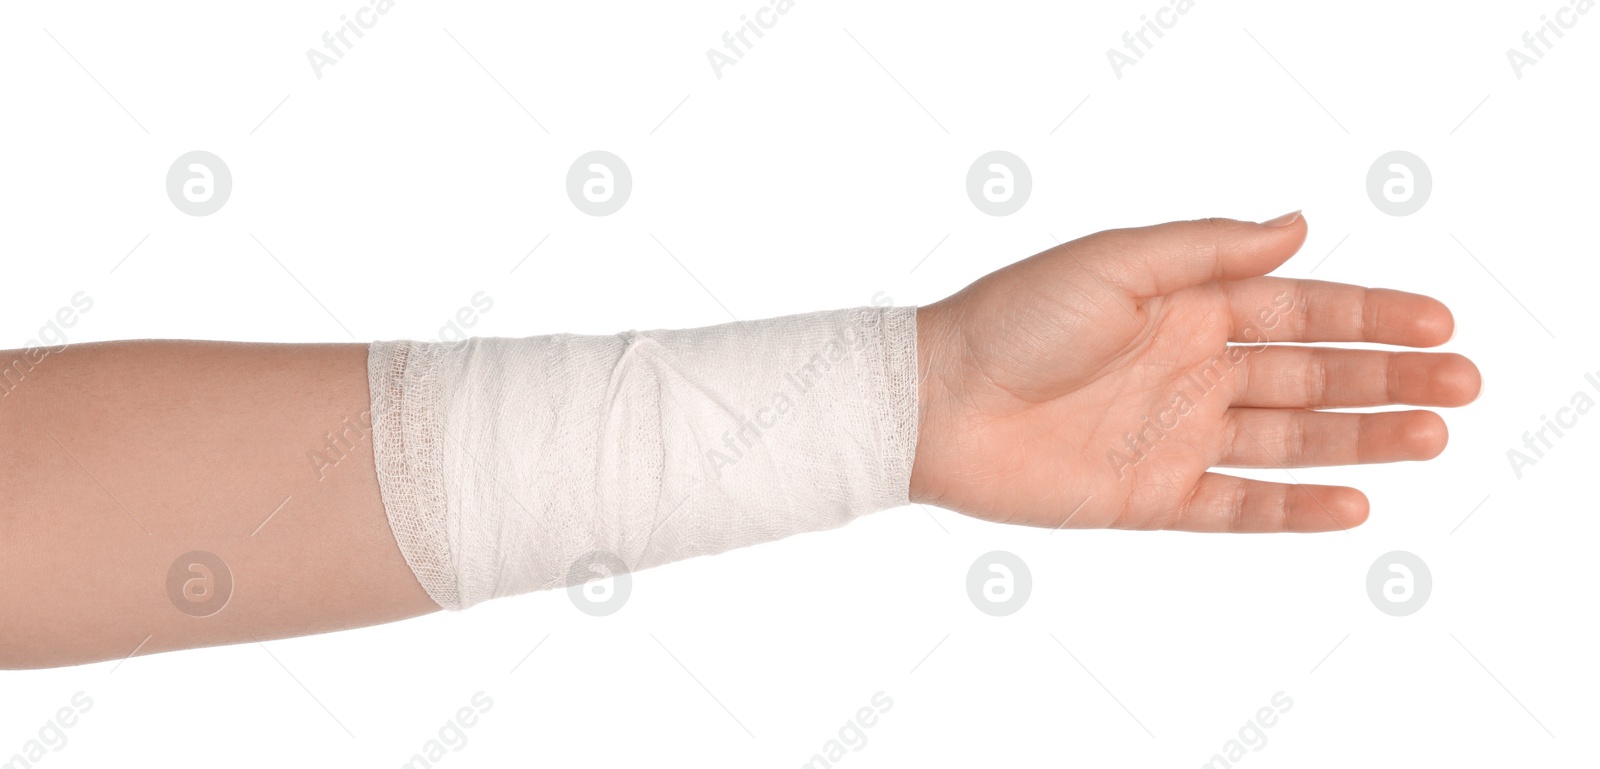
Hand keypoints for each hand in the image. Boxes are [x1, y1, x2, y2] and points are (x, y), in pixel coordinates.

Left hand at [909, 214, 1481, 531]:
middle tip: (1465, 382)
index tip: (1439, 322)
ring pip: (1291, 441)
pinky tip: (1353, 504)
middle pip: (1313, 376)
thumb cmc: (1014, 317)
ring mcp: (1177, 435)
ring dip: (1363, 439)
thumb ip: (1207, 251)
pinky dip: (1294, 508)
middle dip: (1389, 376)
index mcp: (1189, 306)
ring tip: (1434, 434)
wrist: (934, 402)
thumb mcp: (1115, 263)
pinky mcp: (1150, 497)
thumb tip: (1299, 226)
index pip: (1302, 308)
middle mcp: (1194, 370)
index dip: (1372, 314)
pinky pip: (1236, 507)